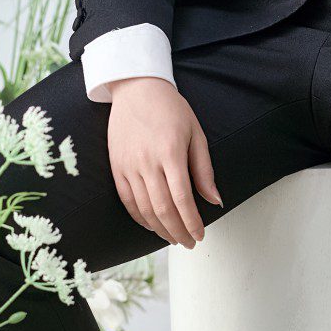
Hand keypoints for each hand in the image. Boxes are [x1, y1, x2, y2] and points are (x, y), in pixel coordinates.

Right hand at [106, 77, 222, 247]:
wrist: (136, 88)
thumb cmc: (171, 108)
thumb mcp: (195, 132)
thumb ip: (204, 169)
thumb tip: (215, 200)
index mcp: (171, 153)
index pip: (182, 199)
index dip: (192, 222)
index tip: (200, 235)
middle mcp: (147, 162)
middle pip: (162, 210)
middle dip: (178, 232)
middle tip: (189, 242)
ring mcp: (129, 166)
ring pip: (144, 209)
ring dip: (159, 230)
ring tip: (173, 237)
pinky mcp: (116, 167)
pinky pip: (127, 201)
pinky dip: (140, 218)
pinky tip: (152, 225)